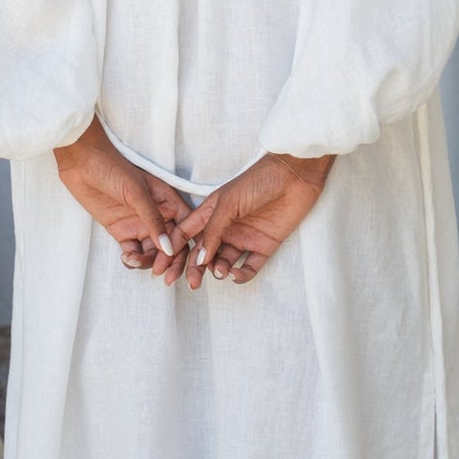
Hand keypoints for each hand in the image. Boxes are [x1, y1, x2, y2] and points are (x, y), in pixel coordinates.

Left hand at [53, 116, 194, 277]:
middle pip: (171, 245)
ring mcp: (139, 224)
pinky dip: (132, 259)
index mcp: (168, 202)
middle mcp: (157, 215)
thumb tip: (168, 248)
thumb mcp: (136, 192)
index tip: (174, 261)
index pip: (184, 229)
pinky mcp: (122, 231)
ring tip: (134, 260)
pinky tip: (126, 258)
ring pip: (152, 252)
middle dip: (169, 262)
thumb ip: (152, 220)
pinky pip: (133, 251)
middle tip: (160, 274)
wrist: (81, 163)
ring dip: (147, 261)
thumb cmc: (112, 168)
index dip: (183, 247)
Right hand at [167, 150, 335, 290]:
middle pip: (204, 253)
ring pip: (224, 262)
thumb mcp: (228, 202)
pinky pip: (248, 267)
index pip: (187, 233)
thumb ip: (213, 231)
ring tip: (219, 270)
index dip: (174, 248)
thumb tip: (199, 259)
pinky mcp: (264, 246)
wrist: (295, 176)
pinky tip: (236, 273)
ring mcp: (244, 237)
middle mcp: (226, 227)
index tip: (163, 265)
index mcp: (212, 212)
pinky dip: (240, 274)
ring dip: (218, 270)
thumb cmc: (258, 180)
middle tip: (192, 282)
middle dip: (195, 268)